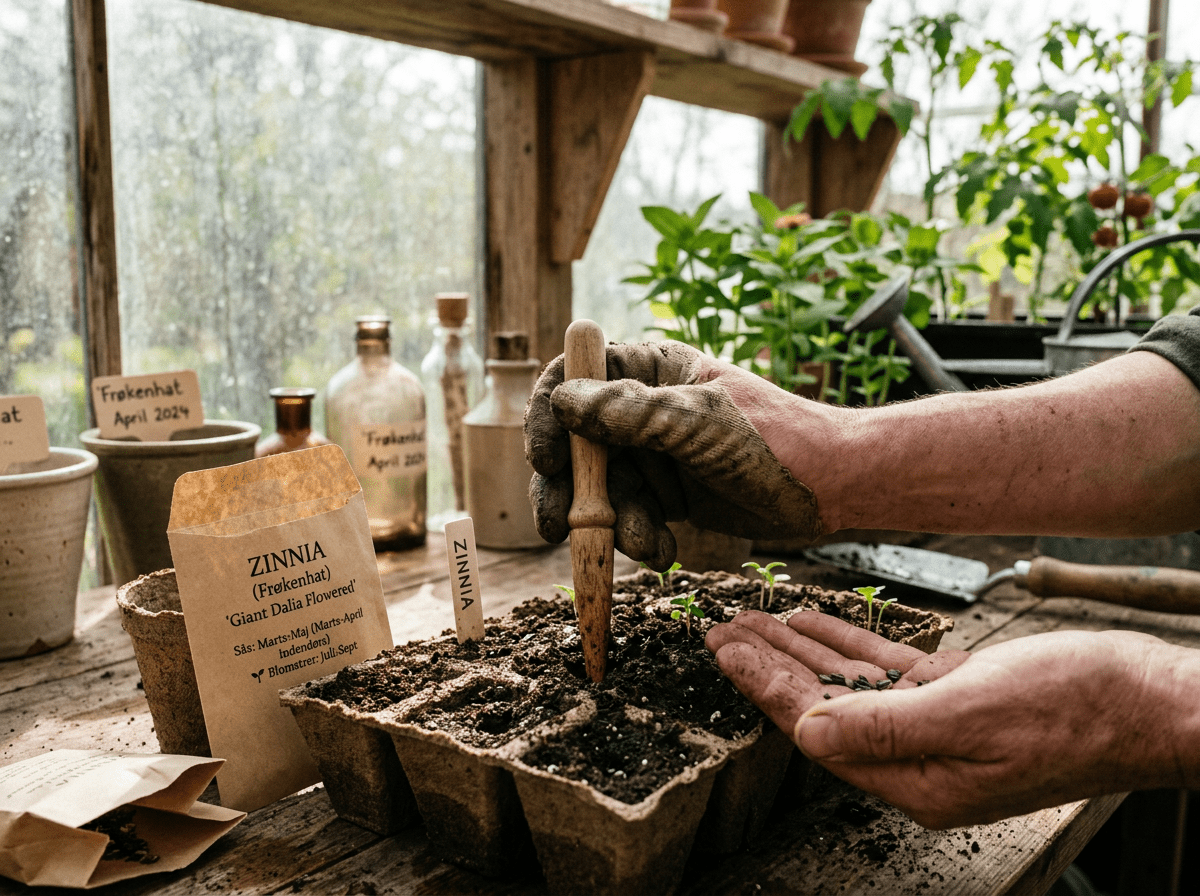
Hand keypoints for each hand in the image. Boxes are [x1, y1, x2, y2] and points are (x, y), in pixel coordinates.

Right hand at [524, 341, 821, 569]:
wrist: (832, 489)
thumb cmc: (777, 439)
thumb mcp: (700, 423)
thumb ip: (633, 413)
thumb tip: (564, 400)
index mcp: (650, 369)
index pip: (575, 378)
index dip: (548, 416)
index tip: (546, 460)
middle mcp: (642, 409)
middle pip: (575, 443)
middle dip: (568, 488)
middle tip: (557, 528)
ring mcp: (652, 453)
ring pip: (599, 489)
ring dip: (611, 524)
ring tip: (647, 546)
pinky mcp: (666, 494)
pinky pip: (628, 517)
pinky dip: (638, 538)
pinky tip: (665, 552)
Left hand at [706, 610, 1197, 827]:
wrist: (1151, 699)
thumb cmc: (1078, 711)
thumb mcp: (971, 714)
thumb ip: (885, 726)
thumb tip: (809, 730)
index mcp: (917, 780)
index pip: (818, 729)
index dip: (766, 687)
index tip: (727, 650)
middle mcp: (920, 760)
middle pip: (823, 707)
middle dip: (770, 667)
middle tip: (723, 630)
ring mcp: (938, 729)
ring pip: (850, 685)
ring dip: (803, 649)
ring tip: (756, 620)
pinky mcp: (958, 699)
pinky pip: (887, 671)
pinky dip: (851, 644)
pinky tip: (819, 621)